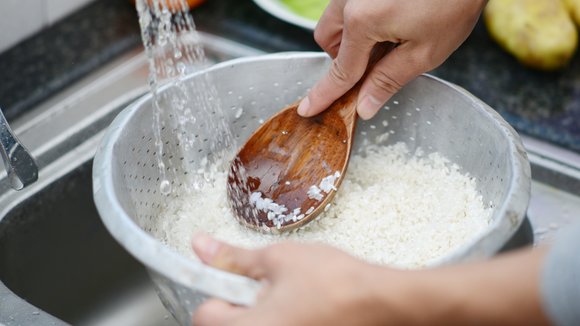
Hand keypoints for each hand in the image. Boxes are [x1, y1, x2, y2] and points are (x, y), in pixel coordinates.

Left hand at [191, 233, 549, 325]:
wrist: (383, 303)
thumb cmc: (335, 282)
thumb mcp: (278, 258)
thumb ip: (232, 257)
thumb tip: (201, 246)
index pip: (203, 314)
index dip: (218, 288)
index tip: (235, 276)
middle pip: (225, 324)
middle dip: (240, 302)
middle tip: (267, 285)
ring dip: (261, 311)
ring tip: (290, 294)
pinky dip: (282, 318)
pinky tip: (303, 307)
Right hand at [297, 0, 487, 119]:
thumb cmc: (453, 1)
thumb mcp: (424, 53)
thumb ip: (387, 80)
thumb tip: (365, 105)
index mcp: (361, 21)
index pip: (340, 70)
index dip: (324, 94)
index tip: (308, 108)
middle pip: (327, 39)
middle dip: (343, 57)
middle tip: (372, 65)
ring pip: (336, 19)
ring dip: (352, 36)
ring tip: (389, 37)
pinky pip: (349, 4)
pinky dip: (362, 18)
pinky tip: (393, 19)